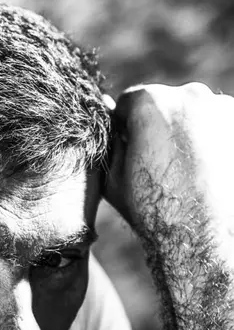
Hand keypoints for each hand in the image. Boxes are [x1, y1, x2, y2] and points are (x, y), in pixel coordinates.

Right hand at [103, 83, 233, 243]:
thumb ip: (109, 142)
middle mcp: (189, 95)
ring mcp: (221, 108)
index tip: (130, 150)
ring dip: (186, 133)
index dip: (125, 127)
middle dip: (159, 127)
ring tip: (184, 171)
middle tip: (159, 164)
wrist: (200, 235)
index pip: (129, 102)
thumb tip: (108, 116)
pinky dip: (211, 142)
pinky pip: (218, 126)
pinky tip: (205, 172)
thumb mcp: (113, 178)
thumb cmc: (152, 209)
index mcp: (150, 102)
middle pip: (165, 104)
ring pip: (194, 114)